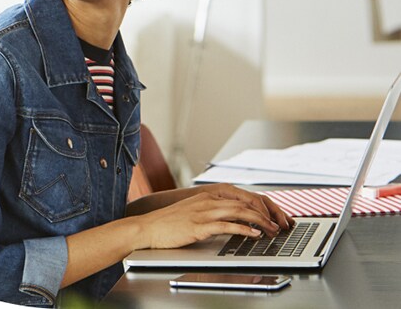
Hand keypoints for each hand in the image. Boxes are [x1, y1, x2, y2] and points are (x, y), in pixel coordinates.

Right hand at [135, 184, 292, 250]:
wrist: (149, 227)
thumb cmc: (171, 221)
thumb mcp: (195, 209)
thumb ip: (214, 210)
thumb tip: (235, 217)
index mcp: (209, 194)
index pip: (243, 195)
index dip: (263, 205)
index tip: (276, 216)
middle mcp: (209, 199)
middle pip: (245, 202)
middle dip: (267, 214)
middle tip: (280, 225)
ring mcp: (204, 211)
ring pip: (239, 211)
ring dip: (260, 222)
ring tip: (272, 231)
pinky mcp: (199, 225)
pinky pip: (226, 225)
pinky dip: (244, 229)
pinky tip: (254, 235)